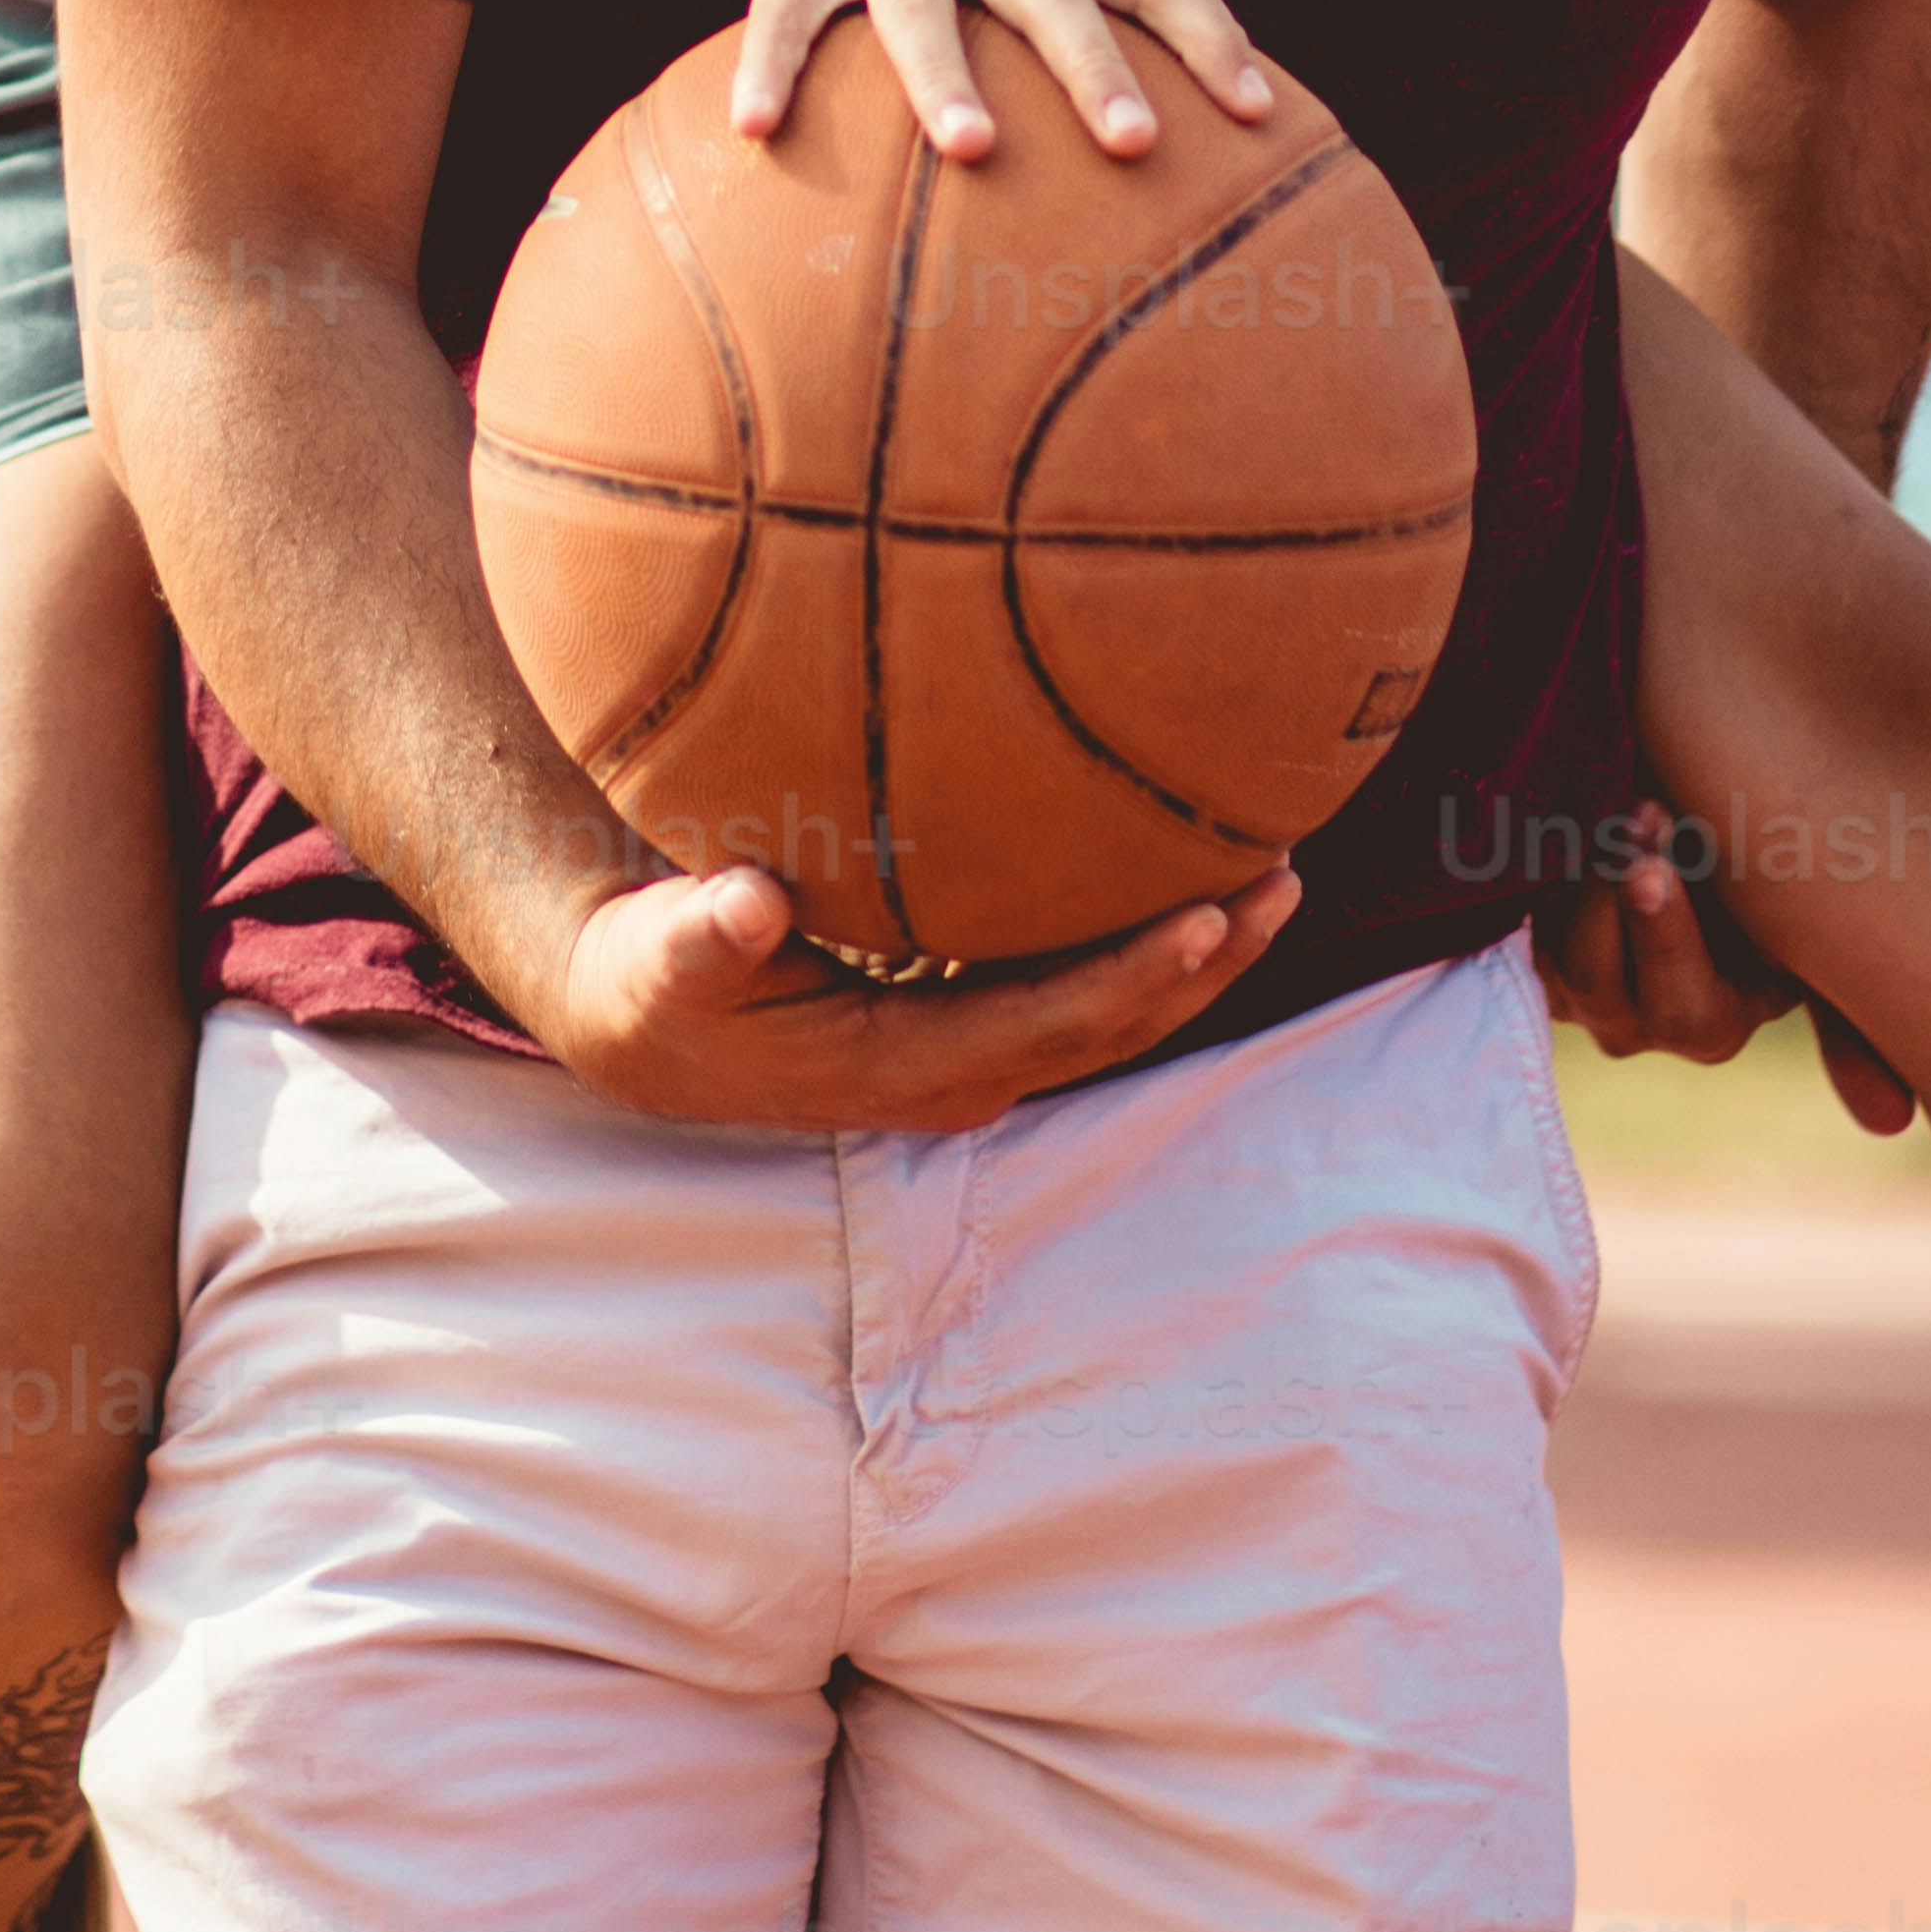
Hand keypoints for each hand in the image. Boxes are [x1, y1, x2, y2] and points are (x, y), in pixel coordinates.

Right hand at [513, 847, 1303, 1133]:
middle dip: (1203, 961)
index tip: (1204, 920)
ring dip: (1197, 950)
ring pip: (1113, 1008)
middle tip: (1282, 877)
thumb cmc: (654, 983)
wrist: (648, 1027)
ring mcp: (974, 1049)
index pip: (1043, 1027)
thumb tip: (746, 904)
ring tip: (1276, 865)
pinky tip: (1193, 858)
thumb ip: (699, 935)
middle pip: (1111, 1027)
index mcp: (899, 1067)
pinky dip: (1146, 930)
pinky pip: (1084, 978)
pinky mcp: (975, 1013)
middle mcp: (957, 1073)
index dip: (1129, 979)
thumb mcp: (654, 962)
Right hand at [678, 0, 1271, 168]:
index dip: (1204, 31)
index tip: (1256, 108)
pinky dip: (770, 68)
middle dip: (1092, 65)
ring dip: (943, 75)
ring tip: (974, 147)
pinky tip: (758, 129)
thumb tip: (1227, 46)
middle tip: (1138, 143)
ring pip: (919, 3)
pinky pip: (785, 14)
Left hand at [1541, 838, 1918, 1138]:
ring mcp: (1581, 991)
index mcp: (1711, 1025)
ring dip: (1581, 874)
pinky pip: (1531, 923)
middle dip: (1615, 890)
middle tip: (1637, 809)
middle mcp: (1638, 1024)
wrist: (1704, 833)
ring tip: (1617, 799)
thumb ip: (1851, 1026)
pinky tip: (1585, 817)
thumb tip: (1889, 1125)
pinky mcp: (1540, 953)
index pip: (1682, 1009)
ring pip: (1559, 948)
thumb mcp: (1814, 945)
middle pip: (1602, 980)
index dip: (1665, 939)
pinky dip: (1555, 870)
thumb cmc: (1771, 888)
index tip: (1656, 867)